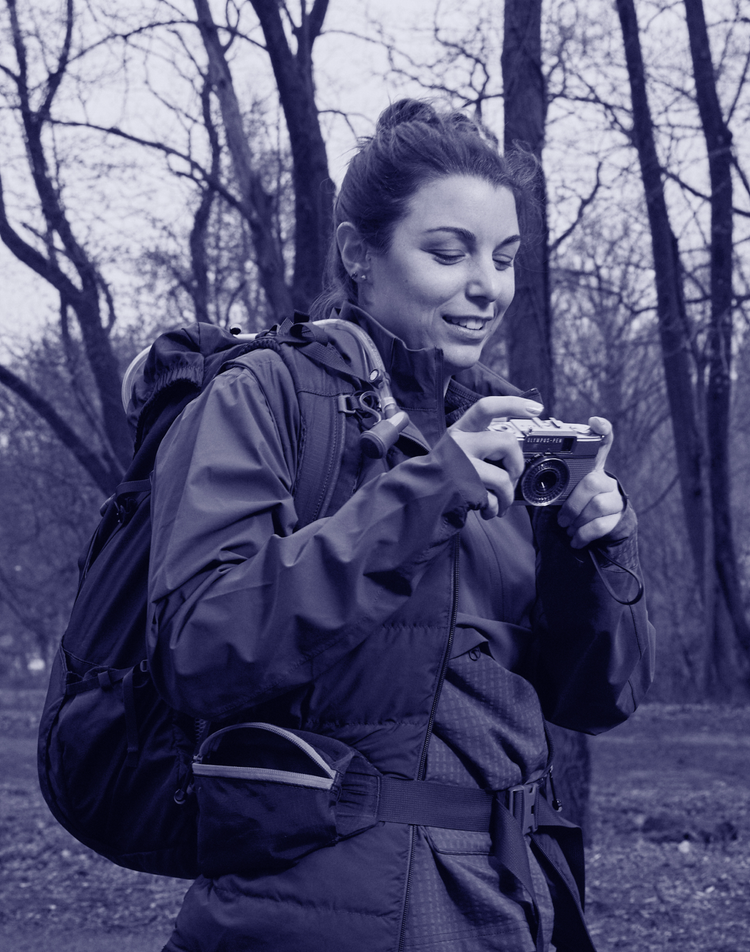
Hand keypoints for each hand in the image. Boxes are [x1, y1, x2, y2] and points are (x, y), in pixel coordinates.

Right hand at [448, 396, 544, 518]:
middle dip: (517, 465)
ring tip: (500, 503)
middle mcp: (458, 443)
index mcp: (460, 431)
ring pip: (504, 476)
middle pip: (506, 442)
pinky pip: (493, 498)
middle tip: (511, 478)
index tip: (535, 408)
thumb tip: (515, 456)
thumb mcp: (456, 451)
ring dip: (508, 495)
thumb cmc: (442, 477)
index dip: (513, 405)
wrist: (415, 500)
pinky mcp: (463, 487)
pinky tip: (487, 510)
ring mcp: (460, 465)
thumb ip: (481, 445)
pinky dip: (495, 508)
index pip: (486, 407)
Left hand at [557, 417, 623, 547]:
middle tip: (561, 516)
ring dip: (576, 519)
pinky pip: (601, 525)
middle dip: (573, 503)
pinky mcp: (618, 517)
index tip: (594, 421)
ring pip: (598, 506)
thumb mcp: (562, 489)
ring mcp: (615, 498)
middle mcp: (606, 479)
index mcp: (591, 468)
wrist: (595, 528)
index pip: (603, 442)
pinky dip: (583, 534)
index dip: (602, 430)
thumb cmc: (572, 503)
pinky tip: (575, 539)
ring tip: (567, 526)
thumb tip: (518, 476)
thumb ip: (549, 480)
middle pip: (593, 483)